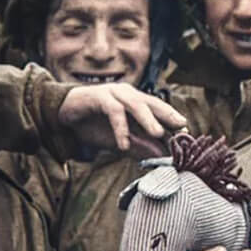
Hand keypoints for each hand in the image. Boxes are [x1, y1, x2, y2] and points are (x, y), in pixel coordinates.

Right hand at [57, 83, 186, 153]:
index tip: (187, 134)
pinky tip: (123, 144)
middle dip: (168, 115)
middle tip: (182, 128)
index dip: (173, 120)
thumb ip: (139, 146)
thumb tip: (162, 157)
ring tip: (157, 134)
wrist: (63, 116)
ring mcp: (114, 93)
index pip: (160, 109)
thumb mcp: (119, 140)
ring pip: (136, 104)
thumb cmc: (93, 125)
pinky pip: (114, 111)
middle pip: (153, 103)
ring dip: (147, 119)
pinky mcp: (99, 96)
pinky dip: (120, 128)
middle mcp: (128, 94)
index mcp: (136, 101)